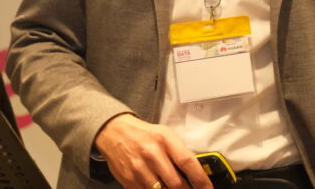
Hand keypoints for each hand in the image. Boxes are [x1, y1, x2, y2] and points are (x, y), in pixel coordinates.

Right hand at [93, 113, 212, 188]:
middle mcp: (152, 154)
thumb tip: (197, 174)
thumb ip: (179, 153)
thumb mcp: (164, 135)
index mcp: (164, 139)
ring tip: (175, 188)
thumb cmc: (144, 134)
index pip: (187, 162)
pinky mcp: (129, 180)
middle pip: (177, 183)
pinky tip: (160, 188)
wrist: (113, 131)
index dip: (201, 180)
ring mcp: (140, 169)